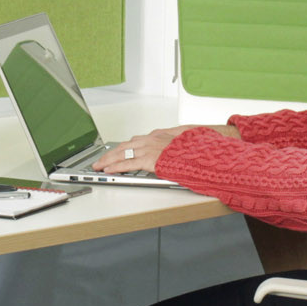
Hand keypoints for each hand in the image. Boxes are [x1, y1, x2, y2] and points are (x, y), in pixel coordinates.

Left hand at [91, 124, 236, 173]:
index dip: (123, 147)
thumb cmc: (199, 146)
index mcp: (160, 135)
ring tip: (99, 167)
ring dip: (108, 160)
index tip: (115, 151)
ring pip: (123, 153)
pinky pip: (128, 163)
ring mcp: (151, 148)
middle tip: (99, 160)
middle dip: (110, 153)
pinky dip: (116, 167)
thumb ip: (173, 144)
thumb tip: (168, 148)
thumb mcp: (185, 141)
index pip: (136, 140)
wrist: (207, 148)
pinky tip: (108, 171)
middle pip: (125, 145)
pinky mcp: (151, 159)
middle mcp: (152, 139)